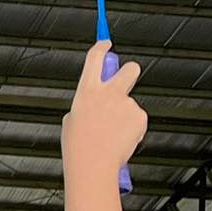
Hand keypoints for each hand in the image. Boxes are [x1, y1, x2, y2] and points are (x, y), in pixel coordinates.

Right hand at [61, 41, 147, 178]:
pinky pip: (138, 120)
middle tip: (127, 78)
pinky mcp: (139, 117)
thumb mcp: (71, 121)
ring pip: (131, 104)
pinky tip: (120, 139)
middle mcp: (108, 93)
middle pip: (130, 69)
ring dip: (126, 116)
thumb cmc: (79, 148)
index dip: (102, 47)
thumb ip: (85, 106)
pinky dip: (132, 129)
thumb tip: (93, 104)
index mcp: (87, 91)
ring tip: (113, 134)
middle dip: (130, 70)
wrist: (93, 166)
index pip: (95, 59)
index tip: (106, 44)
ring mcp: (126, 104)